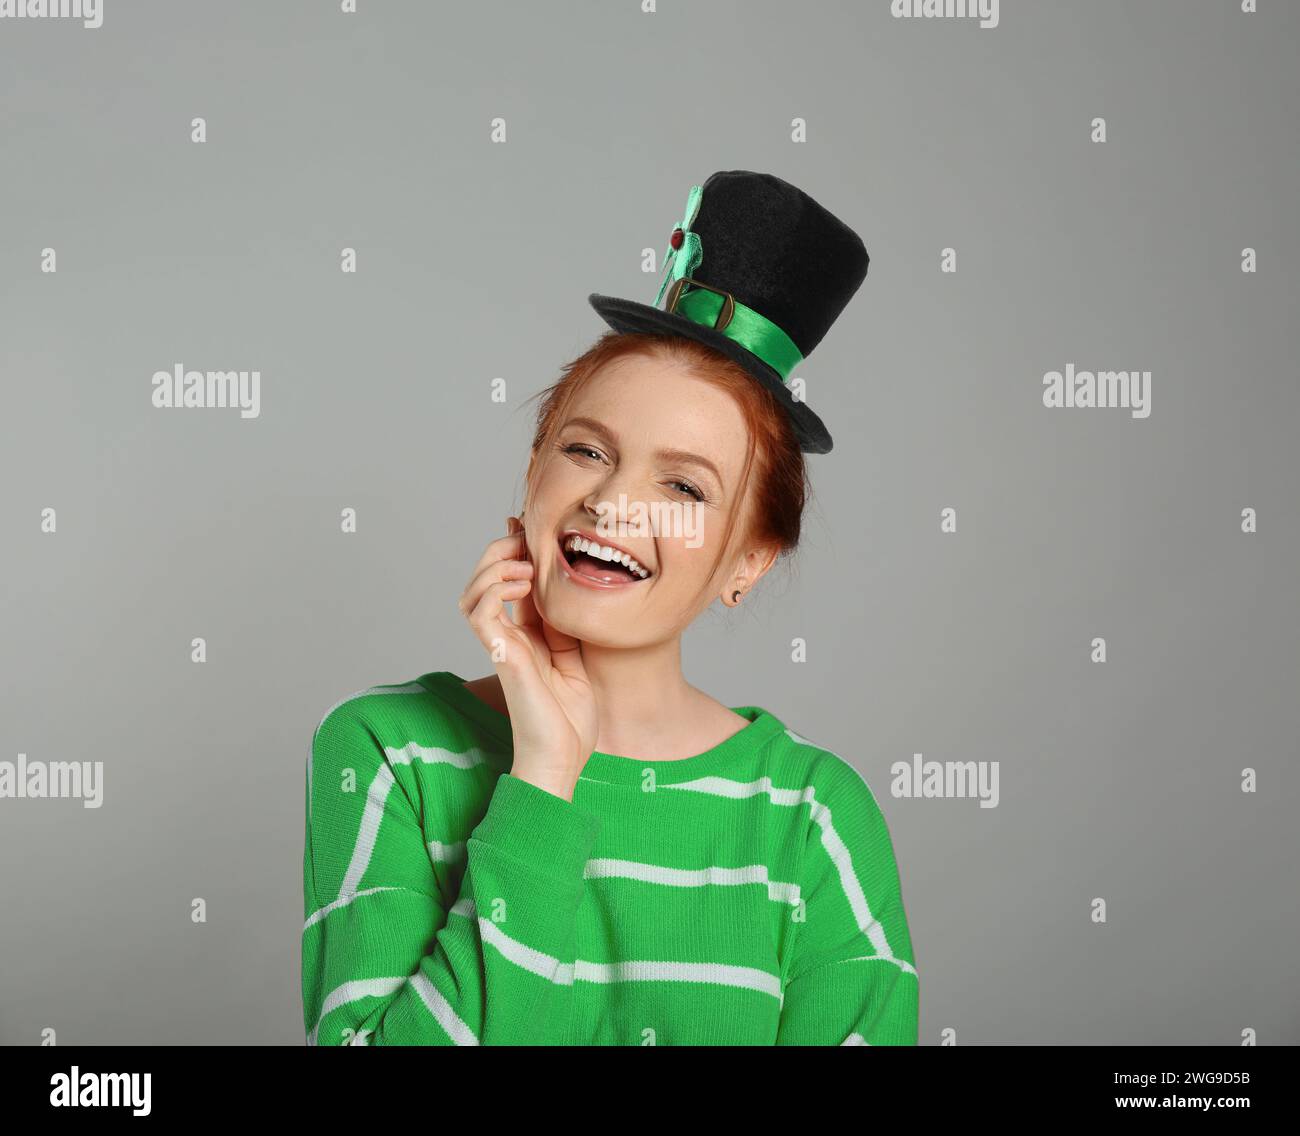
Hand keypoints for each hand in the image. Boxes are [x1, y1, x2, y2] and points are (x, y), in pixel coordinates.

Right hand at [457, 515, 596, 798]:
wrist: (563, 758)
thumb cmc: (571, 719)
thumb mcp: (578, 658)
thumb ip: (566, 624)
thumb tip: (566, 585)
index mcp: (526, 635)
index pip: (510, 580)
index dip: (516, 549)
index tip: (530, 526)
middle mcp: (508, 636)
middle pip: (484, 579)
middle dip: (502, 550)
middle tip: (527, 540)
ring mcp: (500, 645)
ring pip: (473, 590)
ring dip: (496, 566)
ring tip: (525, 565)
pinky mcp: (500, 655)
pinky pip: (479, 611)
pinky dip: (496, 589)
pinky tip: (522, 587)